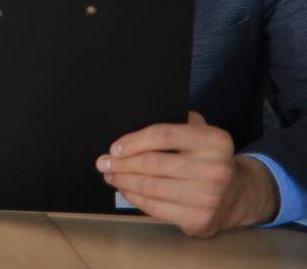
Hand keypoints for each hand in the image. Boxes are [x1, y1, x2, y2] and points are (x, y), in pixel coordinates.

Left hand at [98, 111, 280, 235]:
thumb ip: (177, 122)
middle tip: (102, 162)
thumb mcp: (201, 133)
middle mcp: (216, 170)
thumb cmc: (207, 159)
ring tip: (110, 175)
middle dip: (121, 163)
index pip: (163, 135)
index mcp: (215, 142)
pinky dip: (134, 198)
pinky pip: (156, 208)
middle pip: (152, 164)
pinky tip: (126, 190)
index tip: (114, 148)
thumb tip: (133, 120)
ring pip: (150, 187)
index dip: (133, 141)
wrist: (237, 196)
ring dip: (123, 181)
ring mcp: (209, 197)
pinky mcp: (199, 219)